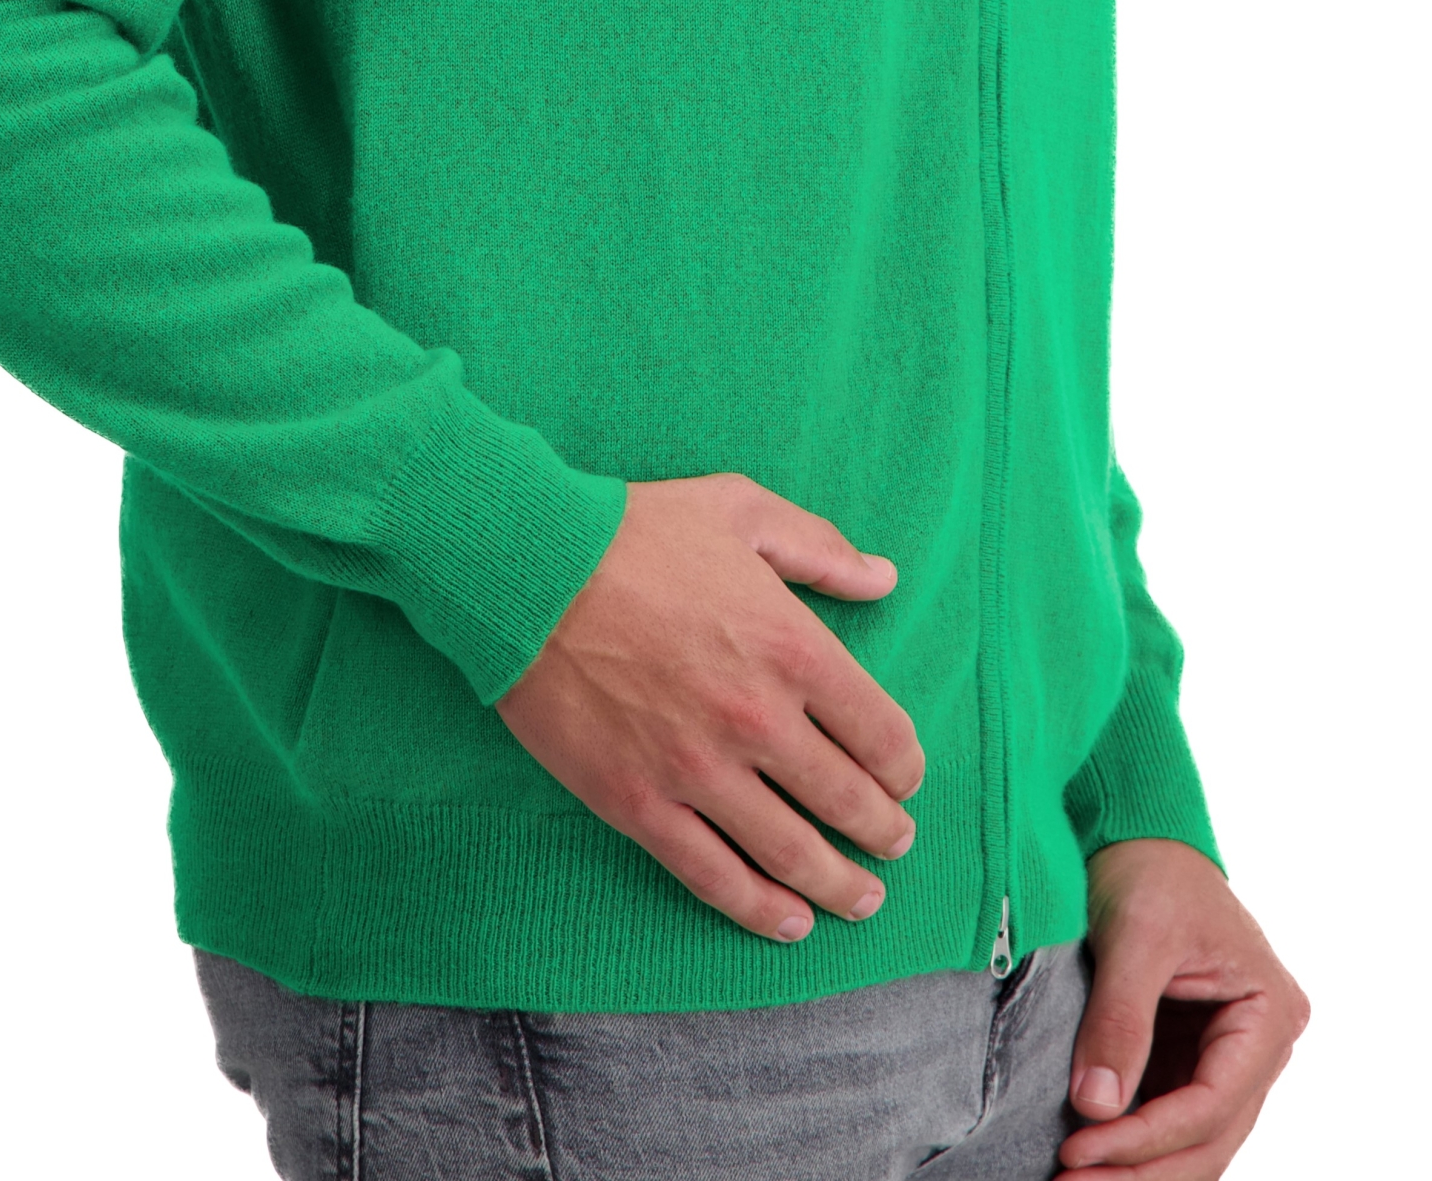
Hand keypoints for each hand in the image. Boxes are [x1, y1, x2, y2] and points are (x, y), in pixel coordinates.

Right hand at [494, 470, 924, 942]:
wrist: (527, 571)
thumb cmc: (633, 532)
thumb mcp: (739, 511)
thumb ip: (818, 548)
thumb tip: (883, 577)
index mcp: (791, 646)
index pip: (880, 731)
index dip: (903, 765)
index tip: (904, 777)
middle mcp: (758, 719)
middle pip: (845, 800)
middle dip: (883, 831)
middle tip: (894, 844)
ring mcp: (698, 770)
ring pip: (790, 852)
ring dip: (837, 884)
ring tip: (861, 901)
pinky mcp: (640, 804)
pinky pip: (713, 875)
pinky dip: (759, 909)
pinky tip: (789, 921)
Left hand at [1059, 838, 1309, 1174]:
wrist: (1137, 828)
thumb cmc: (1150, 865)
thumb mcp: (1137, 935)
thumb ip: (1120, 1020)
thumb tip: (1095, 1107)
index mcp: (1268, 1015)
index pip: (1211, 1104)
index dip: (1146, 1138)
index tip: (1079, 1151)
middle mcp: (1259, 1045)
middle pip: (1208, 1137)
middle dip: (1141, 1170)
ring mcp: (1227, 1056)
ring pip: (1192, 1140)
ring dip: (1137, 1166)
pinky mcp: (1190, 1055)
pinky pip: (1169, 1117)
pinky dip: (1132, 1142)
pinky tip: (1088, 1157)